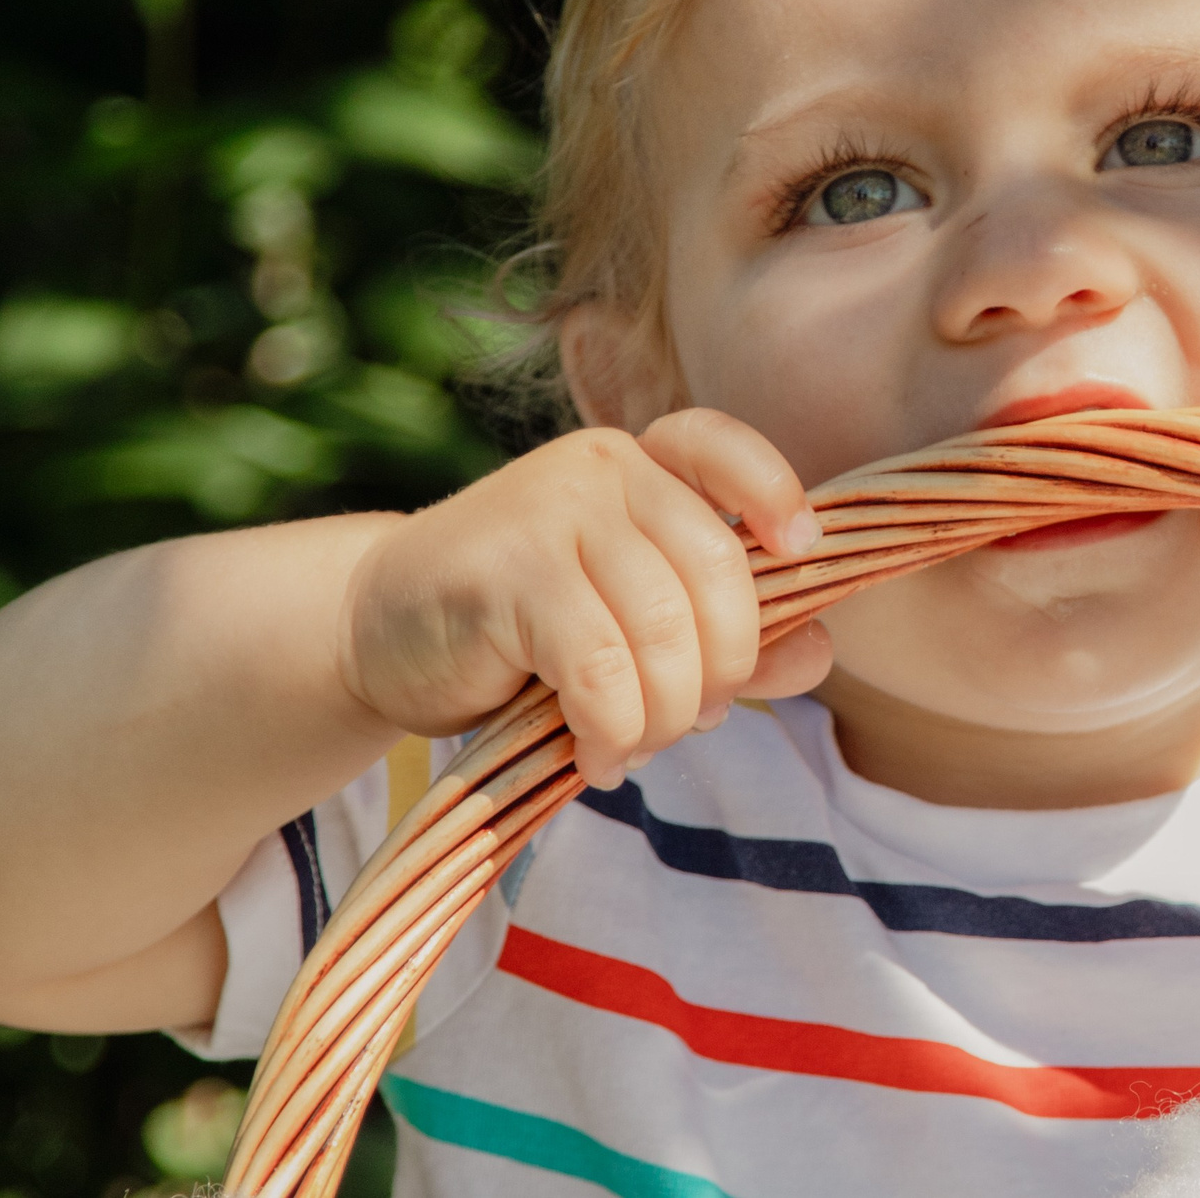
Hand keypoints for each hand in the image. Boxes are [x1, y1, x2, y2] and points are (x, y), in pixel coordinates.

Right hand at [340, 410, 833, 786]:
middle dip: (721, 670)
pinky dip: (613, 728)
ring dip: (664, 716)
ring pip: (663, 630)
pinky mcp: (504, 572)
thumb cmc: (522, 631)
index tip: (801, 553)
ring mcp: (549, 510)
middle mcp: (600, 467)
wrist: (378, 633)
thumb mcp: (635, 625)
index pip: (720, 445)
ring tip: (631, 747)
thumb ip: (728, 635)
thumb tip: (822, 652)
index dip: (774, 493)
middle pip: (717, 572)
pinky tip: (595, 754)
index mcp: (640, 464)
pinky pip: (601, 668)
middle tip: (689, 722)